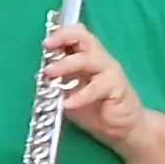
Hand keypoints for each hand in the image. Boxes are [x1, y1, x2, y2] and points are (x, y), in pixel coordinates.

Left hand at [39, 25, 152, 148]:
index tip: (45, 43)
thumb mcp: (71, 94)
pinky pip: (97, 87)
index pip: (76, 35)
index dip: (60, 34)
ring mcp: (109, 71)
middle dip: (63, 38)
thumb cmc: (96, 109)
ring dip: (66, 64)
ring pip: (88, 59)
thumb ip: (59, 81)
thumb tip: (41, 74)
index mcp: (87, 57)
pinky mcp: (117, 87)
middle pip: (83, 37)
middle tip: (46, 47)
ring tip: (50, 73)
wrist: (122, 129)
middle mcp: (99, 59)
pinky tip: (67, 103)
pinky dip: (80, 95)